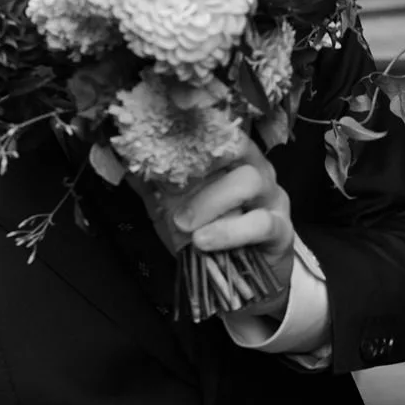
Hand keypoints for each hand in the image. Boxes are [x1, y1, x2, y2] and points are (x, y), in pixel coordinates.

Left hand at [132, 137, 295, 316]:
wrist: (241, 286)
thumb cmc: (208, 237)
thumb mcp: (173, 208)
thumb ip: (153, 184)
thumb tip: (122, 156)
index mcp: (232, 160)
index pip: (219, 128)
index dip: (199, 120)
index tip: (171, 118)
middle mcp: (257, 170)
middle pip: (238, 146)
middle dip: (202, 163)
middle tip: (172, 191)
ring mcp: (273, 198)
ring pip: (250, 180)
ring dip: (211, 201)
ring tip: (185, 225)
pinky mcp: (281, 231)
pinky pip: (261, 223)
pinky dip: (229, 232)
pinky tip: (204, 241)